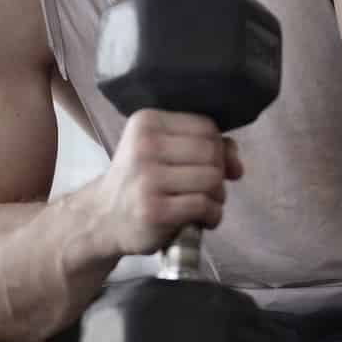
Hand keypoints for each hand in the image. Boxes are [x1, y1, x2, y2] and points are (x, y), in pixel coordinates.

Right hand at [96, 108, 242, 256]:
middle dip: (219, 173)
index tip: (213, 164)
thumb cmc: (141, 179)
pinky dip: (213, 216)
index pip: (206, 126)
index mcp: (147, 121)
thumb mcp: (162, 150)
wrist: (103, 216)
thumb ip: (203, 146)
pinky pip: (204, 206)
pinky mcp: (155, 210)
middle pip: (212, 152)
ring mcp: (148, 178)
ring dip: (217, 197)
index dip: (219, 147)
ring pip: (212, 179)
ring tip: (204, 203)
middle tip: (207, 188)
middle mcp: (145, 145)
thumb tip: (237, 165)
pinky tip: (201, 219)